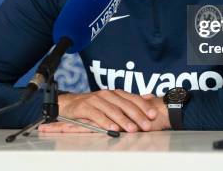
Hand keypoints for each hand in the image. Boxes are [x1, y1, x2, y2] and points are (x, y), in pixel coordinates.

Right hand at [38, 90, 169, 132]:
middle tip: (146, 126)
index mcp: (115, 93)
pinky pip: (97, 115)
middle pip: (124, 105)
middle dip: (137, 115)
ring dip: (123, 120)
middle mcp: (106, 94)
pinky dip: (105, 122)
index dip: (143, 106)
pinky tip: (113, 128)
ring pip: (112, 110)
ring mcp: (95, 99)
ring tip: (132, 129)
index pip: (132, 98)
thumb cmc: (94, 105)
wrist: (69, 104)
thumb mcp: (112, 101)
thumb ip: (129, 101)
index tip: (152, 115)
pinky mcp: (85, 107)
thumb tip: (149, 98)